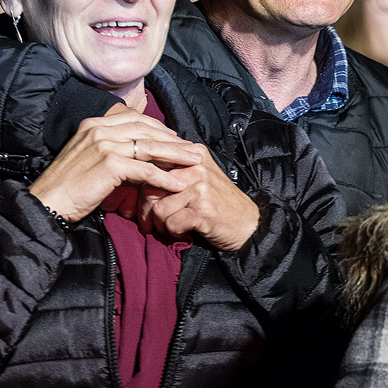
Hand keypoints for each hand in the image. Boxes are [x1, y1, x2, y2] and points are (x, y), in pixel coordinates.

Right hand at [29, 106, 204, 222]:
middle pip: (147, 130)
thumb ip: (115, 153)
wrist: (47, 203)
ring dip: (176, 155)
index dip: (159, 128)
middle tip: (194, 149)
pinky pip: (145, 169)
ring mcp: (104, 144)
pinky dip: (164, 177)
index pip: (136, 119)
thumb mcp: (91, 160)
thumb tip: (143, 159)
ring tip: (195, 162)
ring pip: (150, 147)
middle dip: (174, 140)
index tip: (176, 138)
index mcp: (94, 124)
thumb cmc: (69, 187)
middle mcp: (99, 129)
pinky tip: (177, 184)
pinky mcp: (110, 163)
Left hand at [134, 144, 260, 251]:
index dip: (141, 184)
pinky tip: (184, 231)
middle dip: (145, 209)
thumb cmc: (219, 203)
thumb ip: (173, 171)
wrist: (249, 224)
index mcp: (193, 154)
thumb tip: (137, 175)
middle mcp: (196, 166)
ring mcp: (201, 187)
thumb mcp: (199, 178)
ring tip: (173, 227)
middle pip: (150, 185)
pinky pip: (171, 223)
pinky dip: (174, 232)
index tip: (143, 201)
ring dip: (161, 224)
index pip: (152, 163)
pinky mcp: (203, 209)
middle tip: (148, 222)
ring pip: (158, 208)